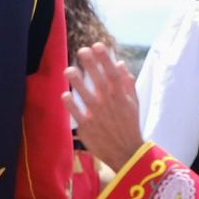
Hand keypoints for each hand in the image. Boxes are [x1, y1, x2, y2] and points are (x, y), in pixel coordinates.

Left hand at [66, 44, 144, 170]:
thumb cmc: (129, 124)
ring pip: (87, 96)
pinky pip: (78, 114)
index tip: (98, 46)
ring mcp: (98, 115)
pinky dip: (72, 105)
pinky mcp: (87, 127)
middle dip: (92, 66)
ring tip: (68, 69)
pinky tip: (64, 95)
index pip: (113, 74)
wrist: (126, 152)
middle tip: (82, 50)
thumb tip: (119, 63)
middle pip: (100, 81)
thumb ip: (126, 83)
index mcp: (121, 96)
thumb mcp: (133, 103)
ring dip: (78, 83)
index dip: (105, 59)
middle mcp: (109, 104)